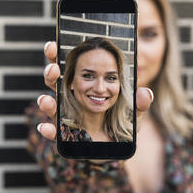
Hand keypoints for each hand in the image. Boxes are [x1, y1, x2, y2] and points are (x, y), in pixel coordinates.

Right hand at [32, 41, 152, 140]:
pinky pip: (54, 131)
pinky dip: (48, 129)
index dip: (59, 55)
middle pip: (54, 82)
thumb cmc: (120, 124)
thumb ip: (139, 104)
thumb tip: (145, 92)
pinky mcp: (64, 135)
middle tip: (53, 69)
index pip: (69, 66)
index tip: (55, 44)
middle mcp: (70, 98)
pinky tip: (47, 127)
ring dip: (46, 102)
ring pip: (50, 105)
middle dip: (50, 72)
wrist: (115, 149)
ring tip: (46, 101)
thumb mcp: (133, 113)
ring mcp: (65, 116)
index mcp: (83, 85)